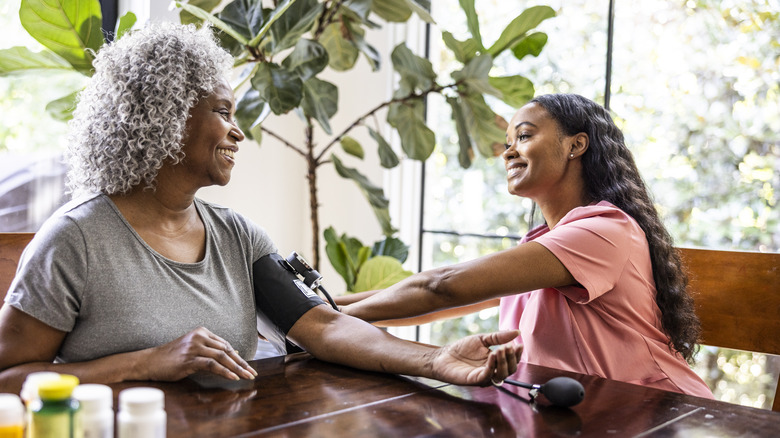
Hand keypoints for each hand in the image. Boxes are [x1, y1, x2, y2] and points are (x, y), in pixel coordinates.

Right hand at [142, 327, 257, 381]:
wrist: (150, 361)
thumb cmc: (172, 357)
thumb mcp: (194, 349)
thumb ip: (212, 350)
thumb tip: (234, 354)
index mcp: (202, 332)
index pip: (225, 344)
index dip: (238, 356)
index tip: (248, 366)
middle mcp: (199, 336)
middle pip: (226, 350)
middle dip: (241, 363)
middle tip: (252, 373)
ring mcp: (194, 347)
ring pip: (222, 357)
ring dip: (237, 368)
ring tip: (247, 376)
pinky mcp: (189, 359)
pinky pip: (212, 364)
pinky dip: (224, 371)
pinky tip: (233, 377)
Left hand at [430, 330, 521, 385]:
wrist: (443, 356)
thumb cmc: (461, 349)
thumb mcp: (482, 339)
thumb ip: (499, 337)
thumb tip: (517, 332)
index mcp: (495, 362)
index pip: (512, 361)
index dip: (517, 354)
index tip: (519, 345)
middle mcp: (492, 371)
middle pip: (510, 370)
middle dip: (511, 358)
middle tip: (509, 347)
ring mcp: (484, 377)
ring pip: (501, 374)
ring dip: (503, 362)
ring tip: (501, 349)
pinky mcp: (475, 380)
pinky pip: (487, 375)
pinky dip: (492, 365)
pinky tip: (492, 354)